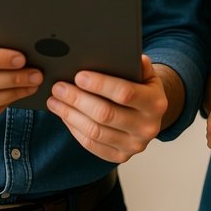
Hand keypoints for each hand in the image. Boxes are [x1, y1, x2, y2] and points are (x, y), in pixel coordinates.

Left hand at [46, 55, 167, 162]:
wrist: (151, 114)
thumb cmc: (142, 87)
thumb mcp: (145, 73)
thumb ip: (136, 64)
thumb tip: (123, 54)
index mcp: (155, 103)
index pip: (125, 93)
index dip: (101, 85)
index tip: (79, 76)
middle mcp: (148, 127)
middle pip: (106, 114)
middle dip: (78, 99)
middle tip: (58, 87)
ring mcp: (134, 145)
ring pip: (95, 131)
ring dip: (70, 115)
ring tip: (54, 101)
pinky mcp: (120, 156)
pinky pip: (92, 145)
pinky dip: (74, 129)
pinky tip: (64, 115)